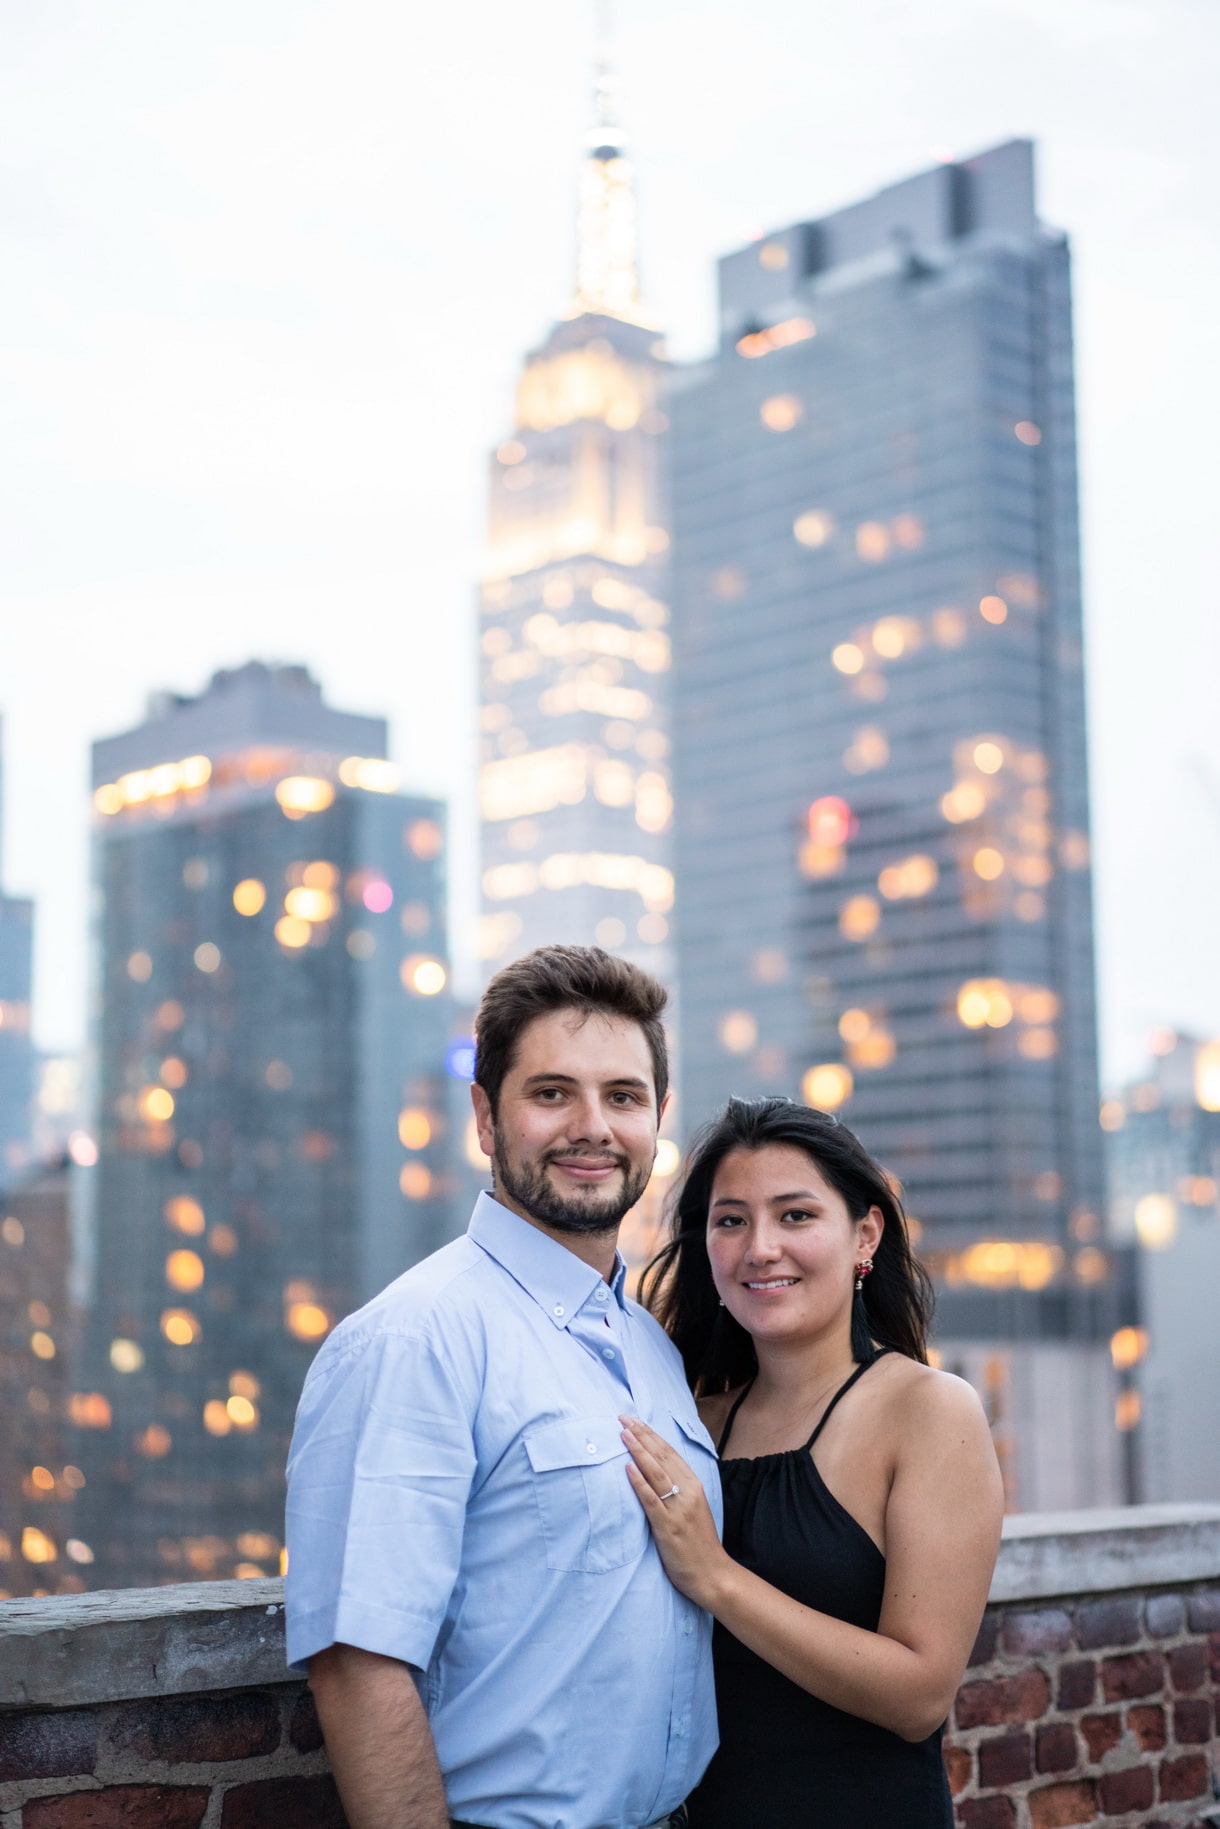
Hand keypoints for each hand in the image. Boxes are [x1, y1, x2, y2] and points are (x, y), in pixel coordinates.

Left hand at [620, 1416, 729, 1609]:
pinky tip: (628, 1469)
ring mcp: (678, 1509)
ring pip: (656, 1473)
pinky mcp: (669, 1527)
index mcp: (694, 1486)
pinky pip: (651, 1500)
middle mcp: (688, 1492)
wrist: (713, 1575)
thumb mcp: (692, 1509)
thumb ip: (677, 1490)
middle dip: (641, 1435)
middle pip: (661, 1457)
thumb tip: (655, 1473)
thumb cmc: (699, 1543)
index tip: (635, 1420)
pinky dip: (639, 1482)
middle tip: (623, 1418)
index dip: (651, 1435)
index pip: (669, 1453)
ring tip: (623, 1434)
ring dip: (638, 1451)